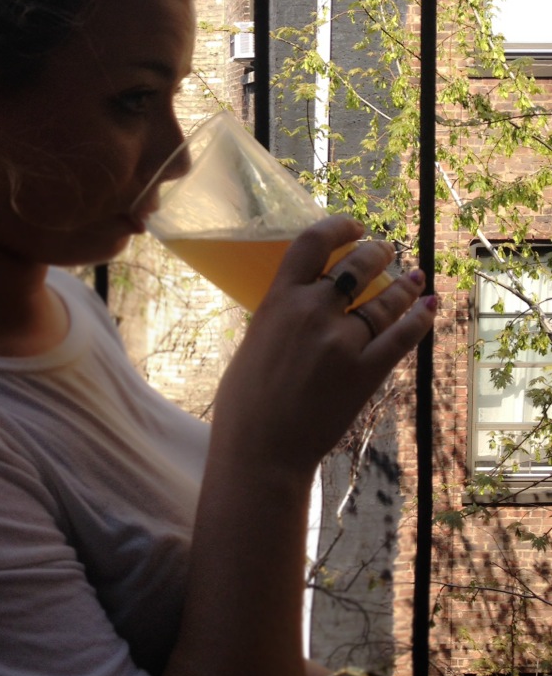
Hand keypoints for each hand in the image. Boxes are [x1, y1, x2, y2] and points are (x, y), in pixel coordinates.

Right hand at [213, 216, 435, 478]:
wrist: (261, 449)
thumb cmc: (245, 399)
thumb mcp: (255, 338)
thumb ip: (282, 314)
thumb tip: (303, 301)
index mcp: (279, 299)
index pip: (314, 242)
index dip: (339, 226)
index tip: (353, 226)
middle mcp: (314, 312)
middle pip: (357, 265)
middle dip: (378, 252)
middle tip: (386, 250)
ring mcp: (344, 342)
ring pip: (385, 300)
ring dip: (404, 285)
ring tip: (414, 277)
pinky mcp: (367, 372)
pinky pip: (402, 337)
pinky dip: (420, 319)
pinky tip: (429, 307)